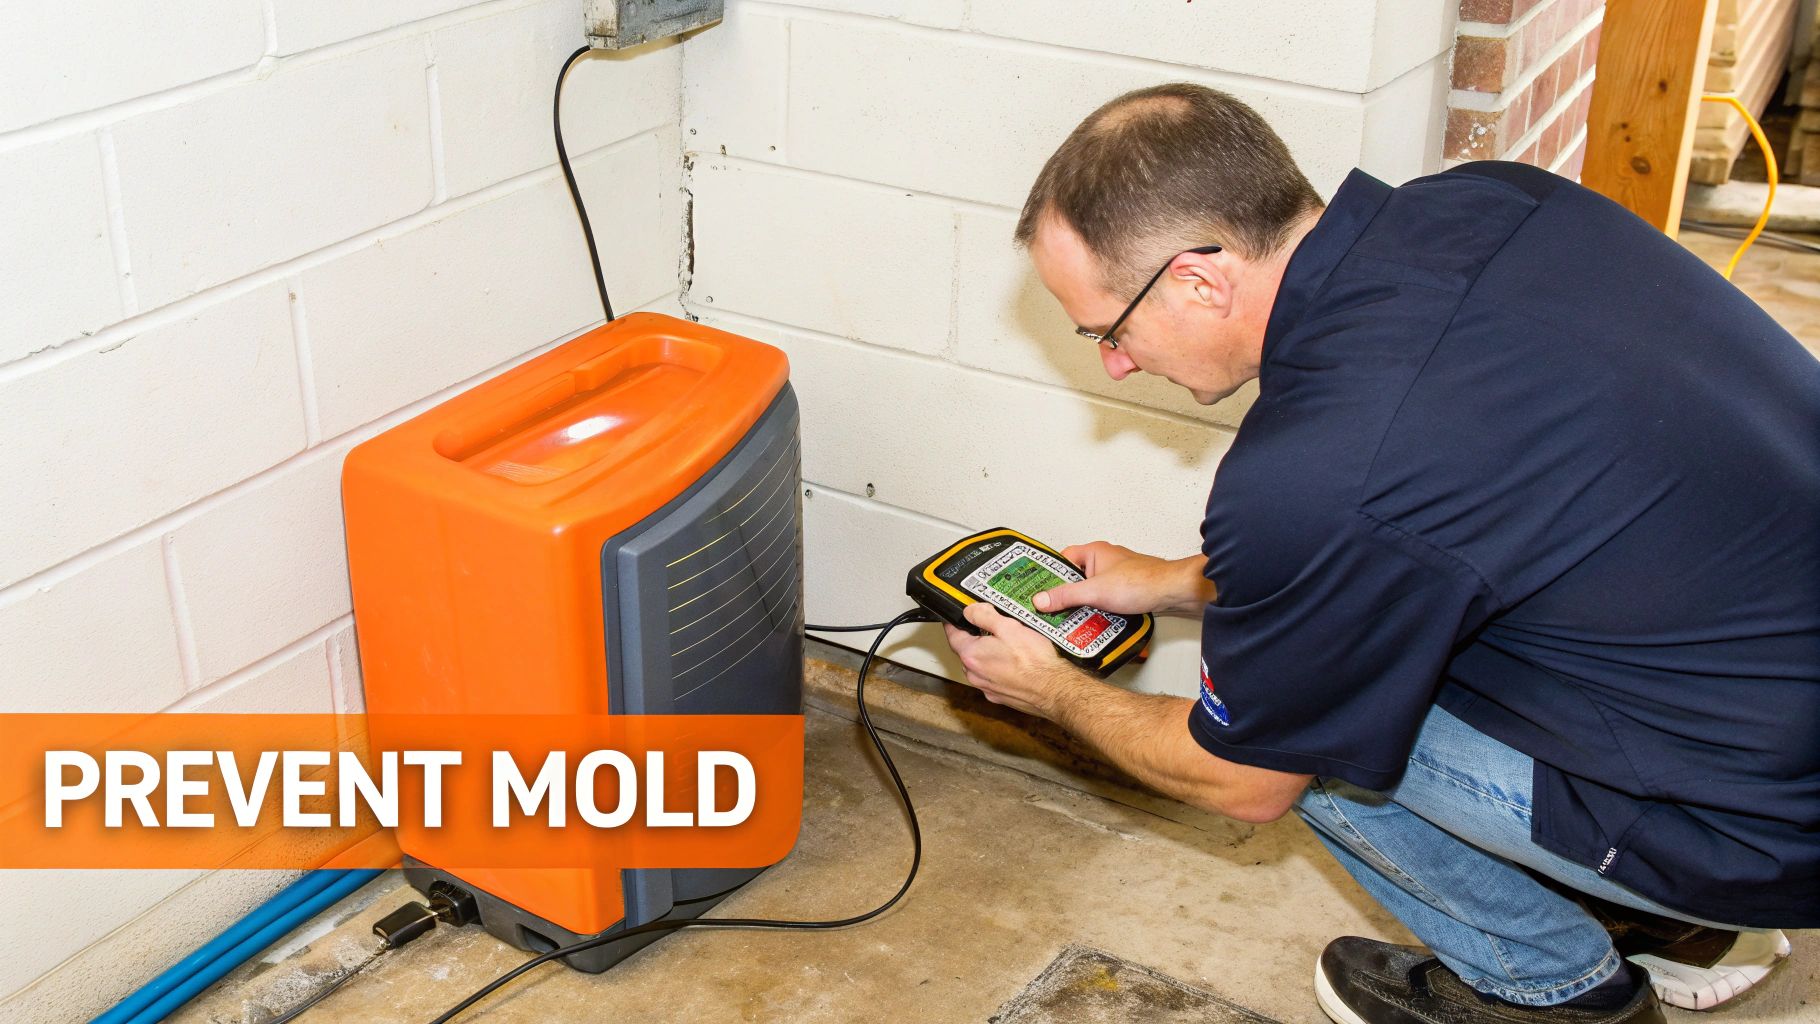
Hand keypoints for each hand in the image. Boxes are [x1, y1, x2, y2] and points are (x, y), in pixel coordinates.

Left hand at [941, 603, 1090, 718]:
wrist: (1053, 690)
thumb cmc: (1034, 661)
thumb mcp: (1008, 627)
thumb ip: (984, 616)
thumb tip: (970, 610)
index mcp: (972, 655)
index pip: (952, 635)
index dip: (954, 623)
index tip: (957, 617)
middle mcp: (974, 675)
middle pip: (966, 651)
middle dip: (974, 638)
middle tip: (989, 628)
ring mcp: (987, 688)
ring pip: (980, 666)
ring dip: (987, 655)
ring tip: (1007, 646)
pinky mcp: (1000, 696)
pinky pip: (993, 678)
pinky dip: (998, 670)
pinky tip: (1015, 664)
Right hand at [1033, 542, 1211, 615]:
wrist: (1173, 592)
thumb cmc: (1142, 582)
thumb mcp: (1095, 591)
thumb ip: (1066, 596)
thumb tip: (1041, 599)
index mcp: (1094, 552)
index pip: (1062, 559)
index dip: (1050, 574)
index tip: (1038, 589)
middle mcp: (1104, 561)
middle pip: (1075, 578)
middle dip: (1066, 595)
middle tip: (1052, 609)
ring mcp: (1115, 576)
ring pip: (1090, 591)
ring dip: (1083, 605)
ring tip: (1071, 619)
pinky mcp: (1125, 590)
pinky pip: (1103, 600)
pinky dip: (1097, 610)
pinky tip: (1093, 622)